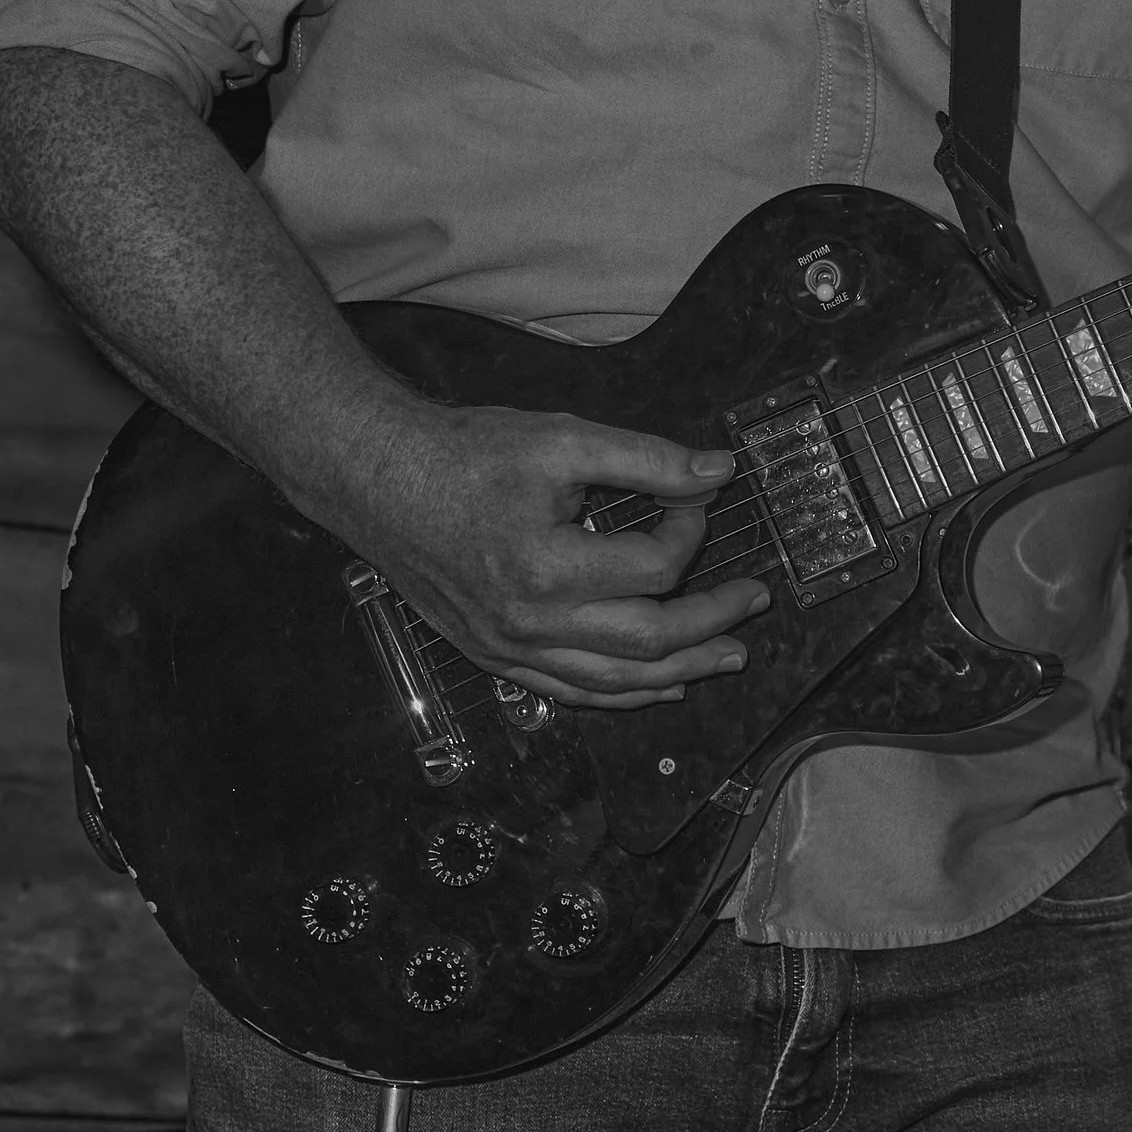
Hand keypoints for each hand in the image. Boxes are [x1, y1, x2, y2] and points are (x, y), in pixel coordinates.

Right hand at [338, 396, 770, 707]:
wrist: (376, 478)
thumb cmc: (464, 453)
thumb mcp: (561, 439)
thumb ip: (646, 458)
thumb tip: (718, 472)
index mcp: (547, 569)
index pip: (654, 568)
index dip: (690, 530)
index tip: (695, 499)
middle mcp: (528, 624)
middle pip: (648, 642)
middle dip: (713, 621)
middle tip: (755, 600)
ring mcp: (508, 649)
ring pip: (613, 682)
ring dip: (680, 670)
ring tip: (728, 657)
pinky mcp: (492, 656)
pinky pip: (571, 691)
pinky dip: (622, 692)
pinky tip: (657, 684)